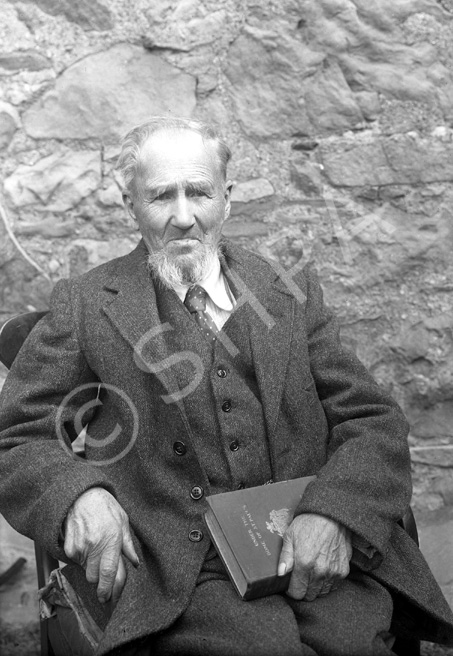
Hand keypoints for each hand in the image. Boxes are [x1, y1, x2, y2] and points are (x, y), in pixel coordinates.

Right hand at [63, 487, 138, 604]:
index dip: (111, 590)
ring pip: (85, 572)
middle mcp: (95, 547)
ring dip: (91, 569)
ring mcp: (80, 548)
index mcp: (112, 540)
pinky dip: (81, 559)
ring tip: (95, 552)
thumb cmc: (105, 506)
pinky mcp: (69, 548)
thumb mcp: (122, 520)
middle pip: (95, 579)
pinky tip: (86, 544)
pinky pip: (75, 563)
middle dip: (100, 582)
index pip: (111, 574)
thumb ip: (128, 544)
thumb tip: (135, 563)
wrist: (80, 496)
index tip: (110, 599)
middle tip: (104, 577)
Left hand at [277, 513, 351, 600]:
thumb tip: (281, 574)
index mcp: (304, 563)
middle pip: (309, 596)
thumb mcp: (290, 535)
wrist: (331, 515)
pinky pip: (333, 586)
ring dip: (315, 587)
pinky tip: (322, 571)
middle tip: (300, 578)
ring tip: (311, 573)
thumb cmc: (308, 523)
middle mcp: (320, 571)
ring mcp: (333, 572)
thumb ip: (285, 557)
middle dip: (302, 590)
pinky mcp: (344, 570)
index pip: (296, 593)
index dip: (291, 590)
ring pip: (321, 593)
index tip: (290, 584)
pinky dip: (327, 582)